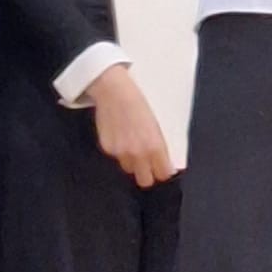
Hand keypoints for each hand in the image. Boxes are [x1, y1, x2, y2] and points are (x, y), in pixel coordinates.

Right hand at [89, 65, 175, 186]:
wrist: (114, 92)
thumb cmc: (138, 103)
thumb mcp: (157, 124)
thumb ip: (160, 145)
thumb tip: (164, 161)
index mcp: (155, 146)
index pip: (163, 174)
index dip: (163, 171)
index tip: (163, 168)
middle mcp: (138, 153)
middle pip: (145, 180)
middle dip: (148, 174)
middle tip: (149, 165)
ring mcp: (121, 152)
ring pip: (129, 168)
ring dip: (132, 162)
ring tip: (132, 145)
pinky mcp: (107, 148)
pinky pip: (116, 157)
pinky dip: (118, 150)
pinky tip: (120, 135)